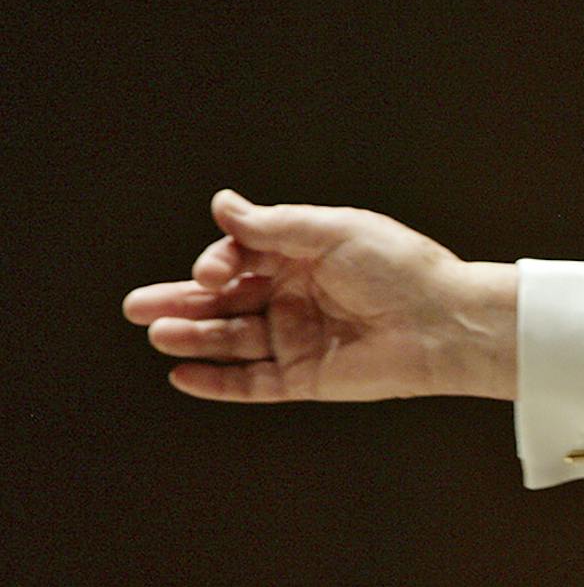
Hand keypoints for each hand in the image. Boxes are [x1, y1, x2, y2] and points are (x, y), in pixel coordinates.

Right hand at [123, 189, 517, 401]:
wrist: (444, 322)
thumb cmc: (399, 267)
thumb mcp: (333, 231)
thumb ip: (273, 224)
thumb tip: (221, 203)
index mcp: (306, 254)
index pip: (242, 255)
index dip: (217, 262)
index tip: (212, 271)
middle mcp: (299, 295)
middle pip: (227, 300)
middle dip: (182, 301)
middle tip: (134, 306)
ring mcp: (301, 338)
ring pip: (233, 340)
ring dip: (193, 337)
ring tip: (157, 333)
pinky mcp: (308, 377)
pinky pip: (253, 383)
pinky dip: (217, 381)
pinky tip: (182, 374)